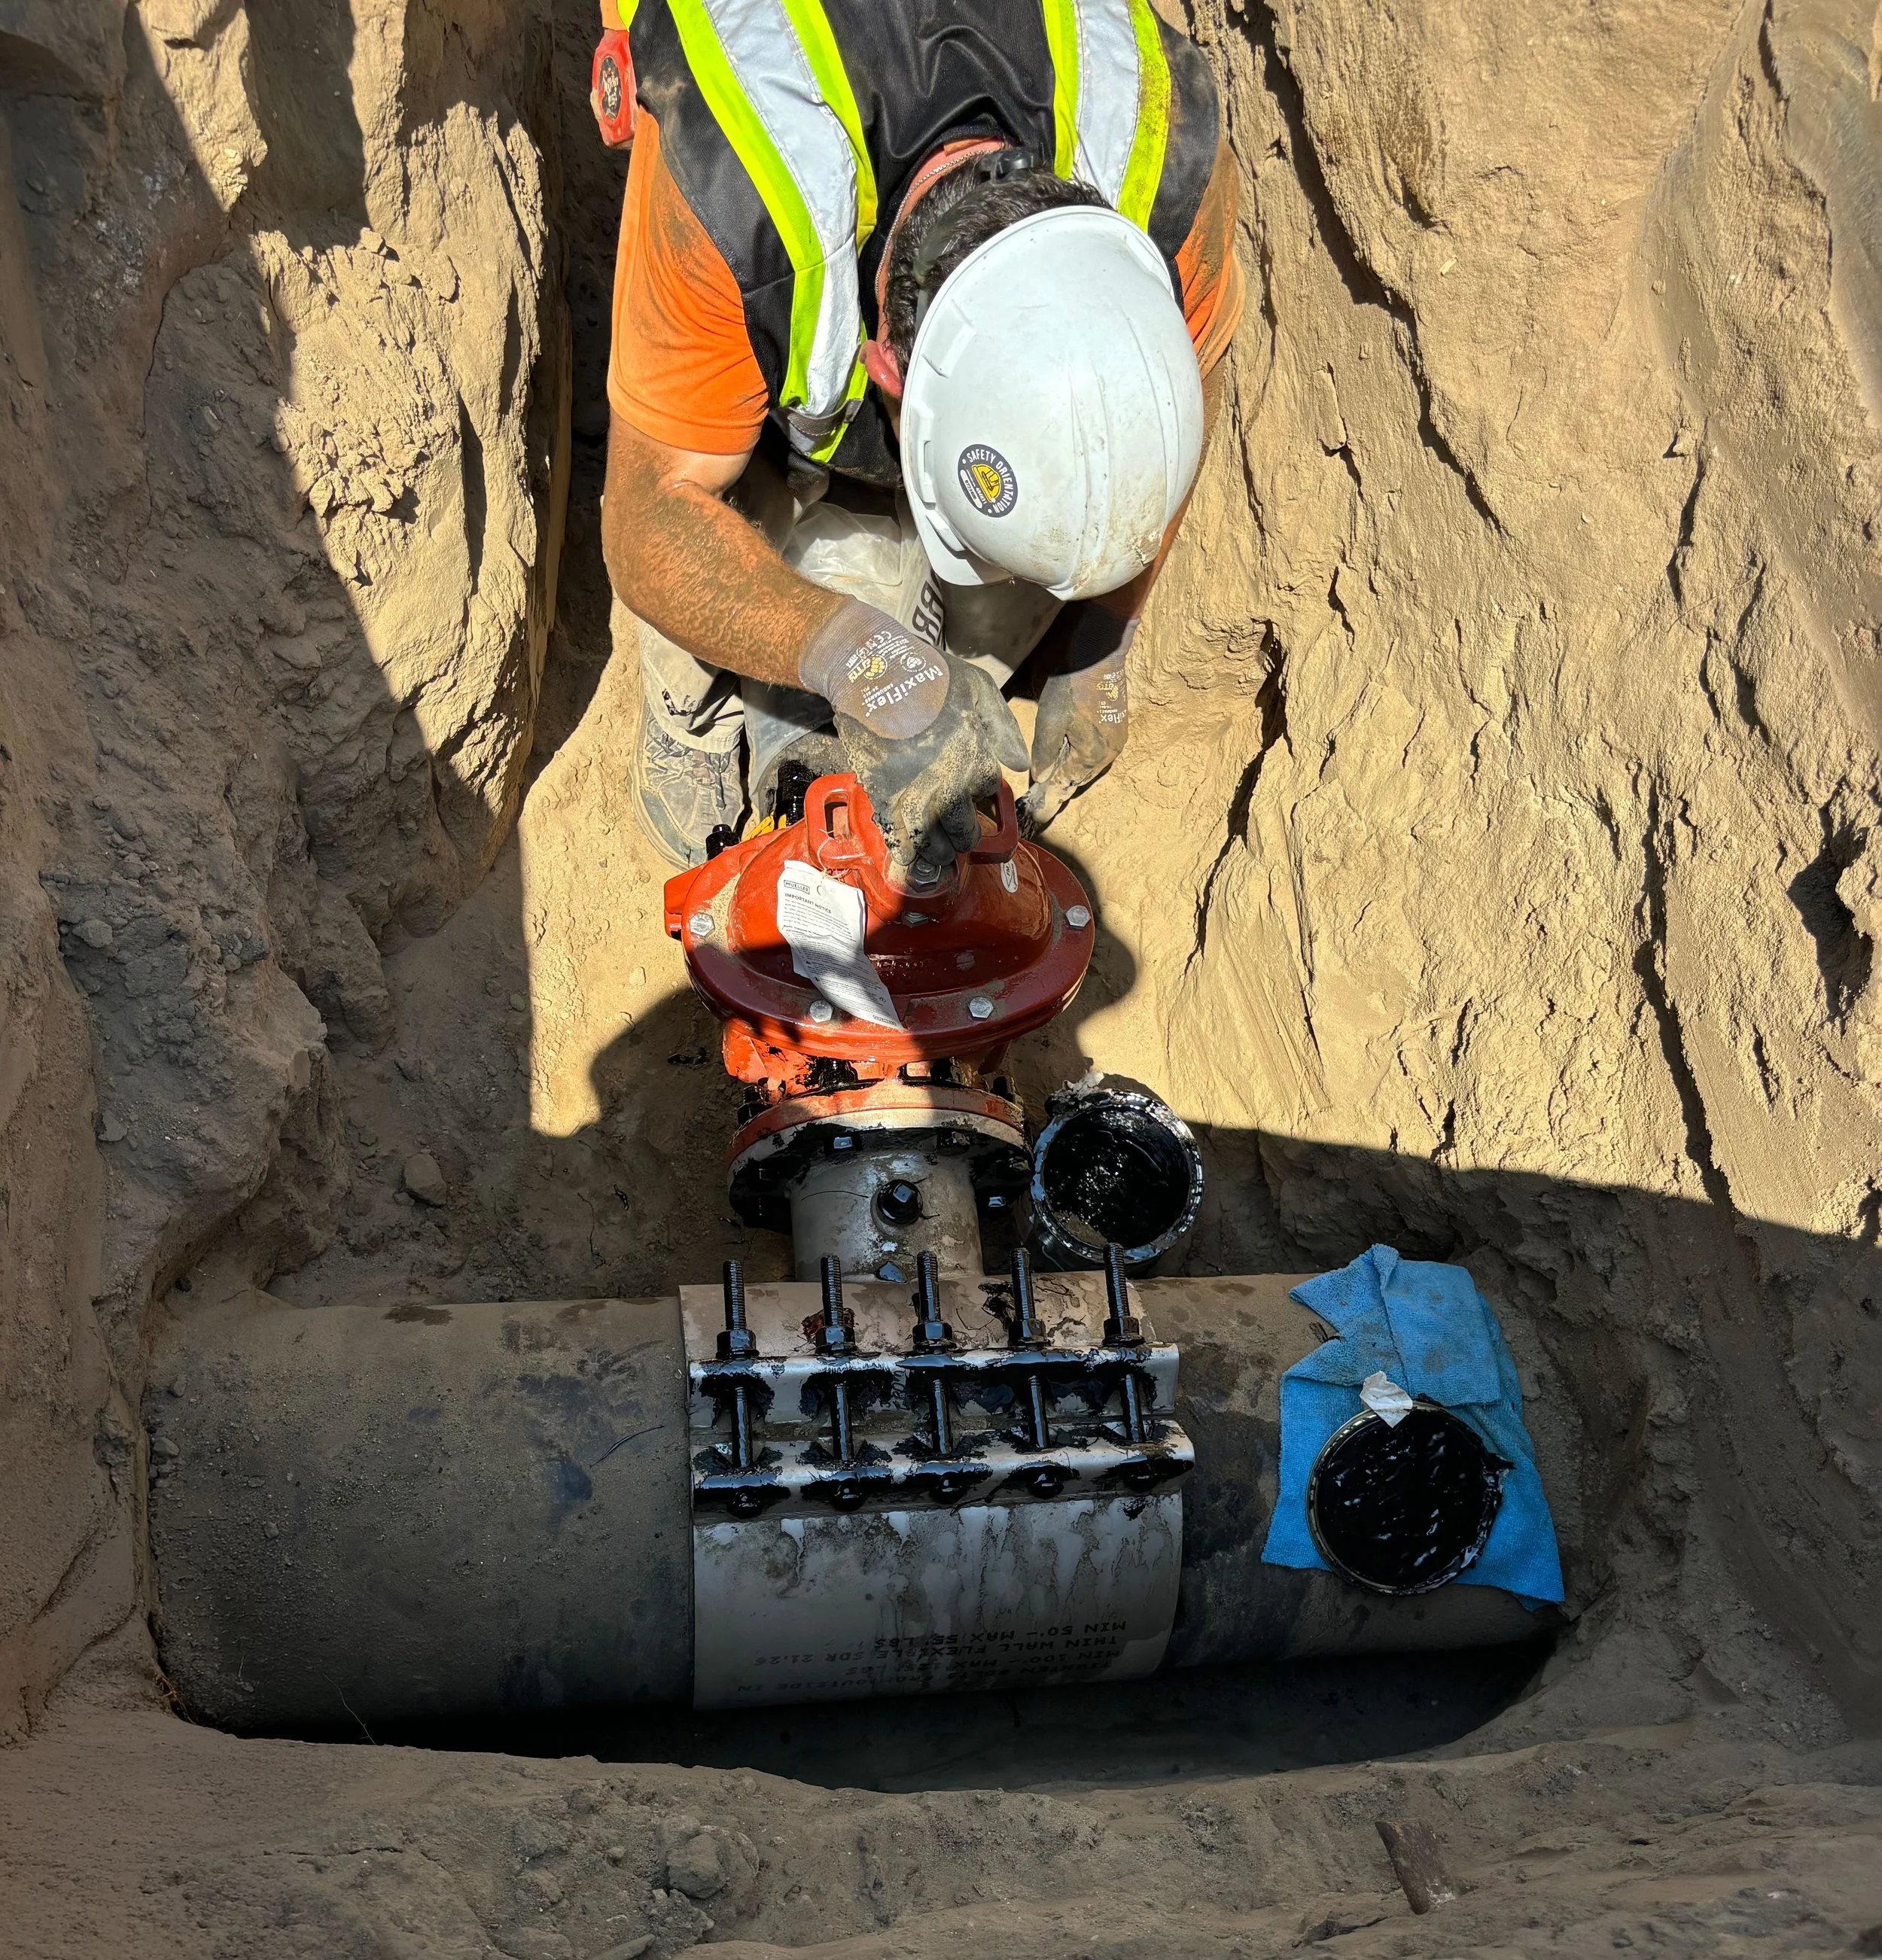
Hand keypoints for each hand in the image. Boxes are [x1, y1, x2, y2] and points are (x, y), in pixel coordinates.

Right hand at [800, 600, 1026, 878]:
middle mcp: (949, 790)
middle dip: (963, 837)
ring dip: (937, 852)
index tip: (973, 795)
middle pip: (963, 832)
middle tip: (957, 836)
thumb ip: (1003, 728)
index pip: (988, 793)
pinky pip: (898, 841)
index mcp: (976, 764)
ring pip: (932, 845)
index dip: (981, 795)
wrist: (875, 677)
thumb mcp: (981, 689)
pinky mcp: (883, 801)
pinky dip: (905, 858)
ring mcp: (914, 799)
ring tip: (937, 852)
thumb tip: (1019, 764)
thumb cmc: (931, 677)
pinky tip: (908, 864)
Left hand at [1020, 608, 1135, 832]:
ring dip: (1068, 775)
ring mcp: (1115, 739)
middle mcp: (1108, 753)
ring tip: (1048, 787)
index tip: (1035, 819)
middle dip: (1058, 791)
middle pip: (1077, 780)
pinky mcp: (1115, 725)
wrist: (1098, 646)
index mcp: (1091, 755)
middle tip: (1037, 805)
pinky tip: (1065, 759)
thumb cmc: (1070, 681)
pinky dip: (1077, 759)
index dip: (1048, 803)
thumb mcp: (1050, 719)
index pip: (1064, 787)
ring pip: (1086, 766)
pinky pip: (1093, 753)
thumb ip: (1045, 753)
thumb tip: (1042, 778)